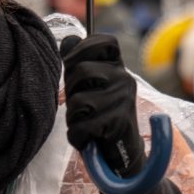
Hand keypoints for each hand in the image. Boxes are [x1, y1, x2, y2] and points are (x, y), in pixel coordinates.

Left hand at [61, 34, 145, 176]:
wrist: (122, 154)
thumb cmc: (100, 116)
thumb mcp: (89, 86)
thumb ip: (78, 64)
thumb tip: (68, 39)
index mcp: (117, 67)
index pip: (103, 41)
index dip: (81, 48)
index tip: (71, 64)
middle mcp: (125, 79)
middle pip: (79, 70)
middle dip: (70, 91)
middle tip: (79, 107)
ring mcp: (123, 100)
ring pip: (78, 102)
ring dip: (73, 118)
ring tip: (85, 123)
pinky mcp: (119, 123)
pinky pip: (81, 126)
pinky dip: (77, 136)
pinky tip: (89, 138)